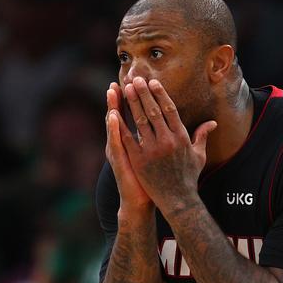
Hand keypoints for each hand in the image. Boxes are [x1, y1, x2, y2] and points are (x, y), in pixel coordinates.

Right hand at [105, 82, 153, 214]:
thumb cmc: (149, 181)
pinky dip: (114, 129)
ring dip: (113, 107)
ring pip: (115, 125)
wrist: (139, 202)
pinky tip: (113, 116)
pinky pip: (117, 143)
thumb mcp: (153, 157)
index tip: (134, 83)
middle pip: (121, 116)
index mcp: (132, 141)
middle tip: (119, 79)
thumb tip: (170, 128)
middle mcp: (123, 144)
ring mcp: (120, 151)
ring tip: (112, 90)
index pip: (132, 115)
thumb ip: (161, 140)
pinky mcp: (120, 161)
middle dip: (121, 97)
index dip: (132, 99)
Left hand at [117, 77, 216, 214]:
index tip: (153, 82)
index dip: (160, 94)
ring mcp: (152, 150)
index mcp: (181, 137)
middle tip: (136, 79)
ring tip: (126, 88)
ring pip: (140, 120)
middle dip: (144, 93)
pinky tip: (114, 112)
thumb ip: (202, 136)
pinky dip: (121, 124)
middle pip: (154, 111)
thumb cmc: (189, 178)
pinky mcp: (139, 159)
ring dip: (133, 102)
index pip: (170, 109)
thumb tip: (212, 123)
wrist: (178, 200)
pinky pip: (128, 138)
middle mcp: (167, 140)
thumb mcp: (199, 155)